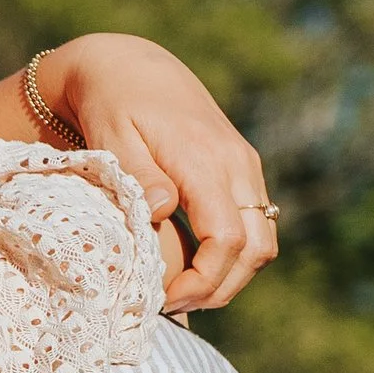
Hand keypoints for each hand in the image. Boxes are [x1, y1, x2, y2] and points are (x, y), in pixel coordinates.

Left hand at [45, 34, 279, 313]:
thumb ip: (138, 174)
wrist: (130, 65)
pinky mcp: (242, 168)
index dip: (204, 281)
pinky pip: (255, 222)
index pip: (227, 239)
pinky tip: (195, 267)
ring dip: (233, 275)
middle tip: (174, 306)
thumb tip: (162, 210)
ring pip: (263, 239)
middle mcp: (235, 163)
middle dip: (222, 288)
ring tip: (185, 293)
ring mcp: (244, 165)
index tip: (166, 301)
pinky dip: (234, 253)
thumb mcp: (111, 135)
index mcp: (204, 159)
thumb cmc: (110, 103)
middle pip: (256, 248)